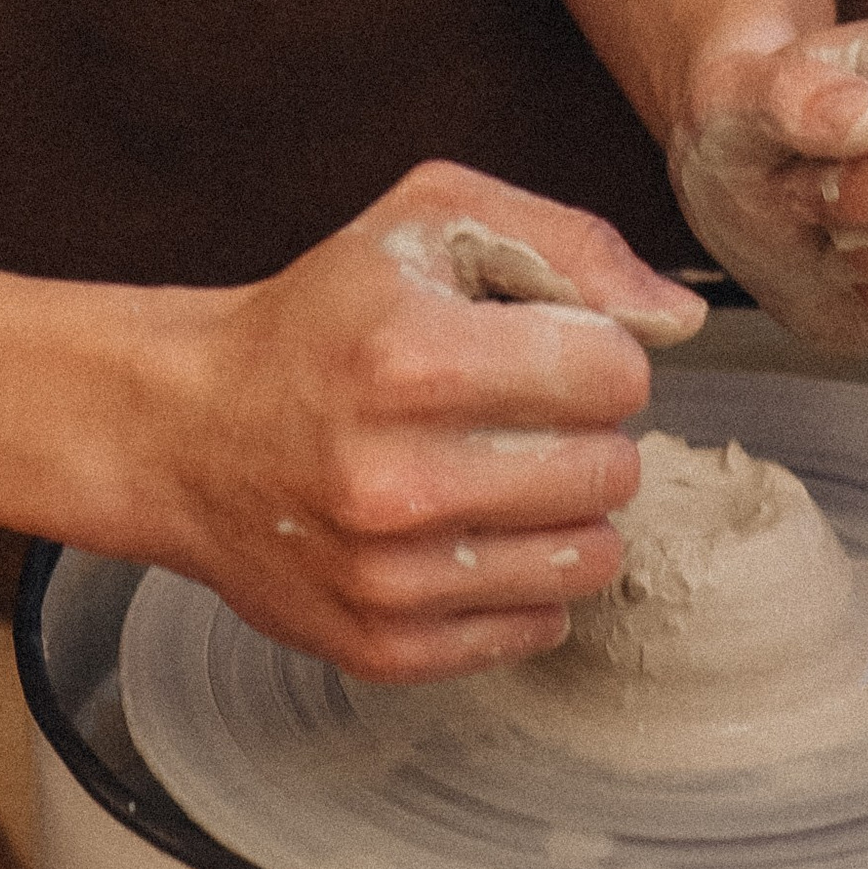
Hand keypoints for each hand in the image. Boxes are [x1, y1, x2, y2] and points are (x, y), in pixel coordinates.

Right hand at [139, 164, 703, 682]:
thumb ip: (569, 245)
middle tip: (519, 415)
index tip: (551, 348)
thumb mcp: (431, 221)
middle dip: (587, 433)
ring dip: (563, 511)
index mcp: (413, 358)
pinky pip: (537, 627)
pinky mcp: (385, 647)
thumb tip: (677, 318)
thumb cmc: (322, 318)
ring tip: (499, 473)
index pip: (616, 373)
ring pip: (589, 559)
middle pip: (612, 471)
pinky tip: (466, 532)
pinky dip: (520, 579)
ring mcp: (390, 577)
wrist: (190, 430)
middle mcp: (399, 478)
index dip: (599, 352)